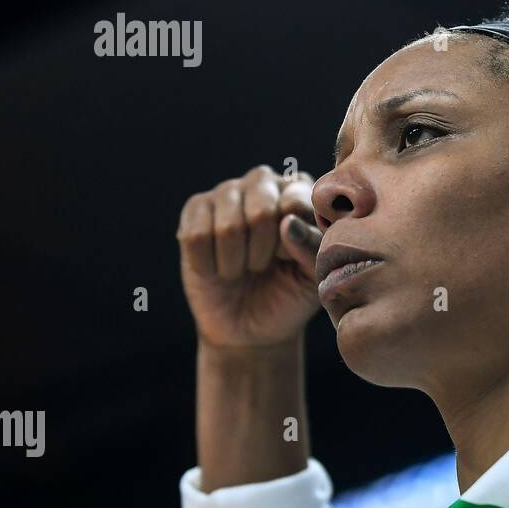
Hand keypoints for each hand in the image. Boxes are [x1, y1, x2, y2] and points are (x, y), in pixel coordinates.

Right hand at [176, 164, 322, 348]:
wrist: (250, 324)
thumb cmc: (290, 293)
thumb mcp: (313, 276)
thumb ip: (311, 247)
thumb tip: (287, 223)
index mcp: (301, 192)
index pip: (295, 202)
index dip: (291, 241)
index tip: (289, 258)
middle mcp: (266, 183)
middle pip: (261, 211)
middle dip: (262, 253)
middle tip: (263, 266)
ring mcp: (228, 192)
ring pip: (227, 226)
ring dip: (235, 262)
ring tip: (242, 267)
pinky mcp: (195, 209)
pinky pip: (195, 236)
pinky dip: (208, 264)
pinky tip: (216, 267)